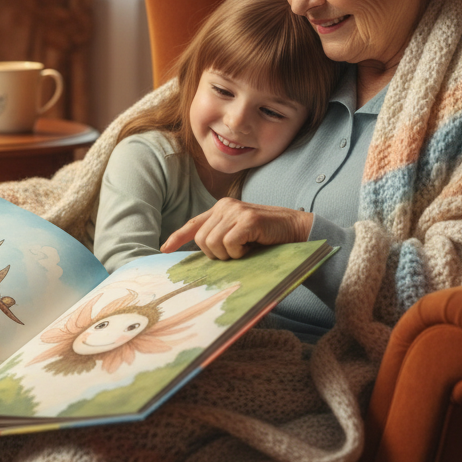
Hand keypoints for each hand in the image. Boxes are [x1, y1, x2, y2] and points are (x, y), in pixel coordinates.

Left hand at [161, 198, 313, 259]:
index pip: (194, 224)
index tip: (165, 249)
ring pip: (213, 244)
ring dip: (230, 254)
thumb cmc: (268, 237)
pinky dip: (240, 252)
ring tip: (246, 248)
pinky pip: (229, 245)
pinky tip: (253, 246)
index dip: (178, 237)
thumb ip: (221, 238)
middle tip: (237, 252)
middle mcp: (225, 206)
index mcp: (221, 209)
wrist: (297, 229)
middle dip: (216, 254)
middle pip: (202, 240)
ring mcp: (236, 211)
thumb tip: (202, 254)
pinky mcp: (248, 220)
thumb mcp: (240, 235)